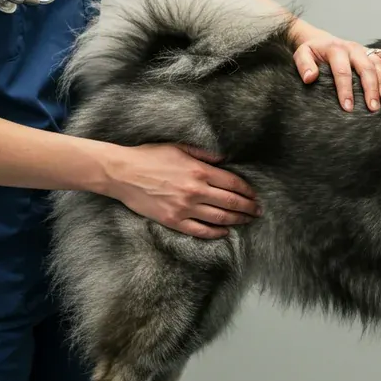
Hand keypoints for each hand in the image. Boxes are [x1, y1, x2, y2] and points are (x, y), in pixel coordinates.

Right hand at [102, 142, 259, 238]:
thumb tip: (224, 160)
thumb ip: (203, 154)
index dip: (248, 191)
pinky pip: (200, 231)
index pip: (233, 183)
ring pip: (219, 218)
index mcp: (199, 171)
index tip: (255, 196)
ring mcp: (185, 208)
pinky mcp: (173, 220)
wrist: (122, 173)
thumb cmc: (148, 156)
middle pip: (231, 202)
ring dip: (237, 220)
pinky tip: (224, 232)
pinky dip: (216, 233)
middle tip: (258, 212)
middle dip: (248, 208)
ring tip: (246, 221)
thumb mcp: (178, 148)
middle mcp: (195, 190)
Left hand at [291, 24, 380, 112]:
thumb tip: (310, 78)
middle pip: (366, 68)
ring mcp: (364, 50)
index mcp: (336, 49)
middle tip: (372, 108)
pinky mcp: (371, 53)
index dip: (346, 90)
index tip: (347, 107)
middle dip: (370, 89)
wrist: (321, 40)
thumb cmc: (312, 51)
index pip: (343, 71)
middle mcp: (353, 48)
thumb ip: (304, 65)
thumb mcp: (301, 54)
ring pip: (378, 65)